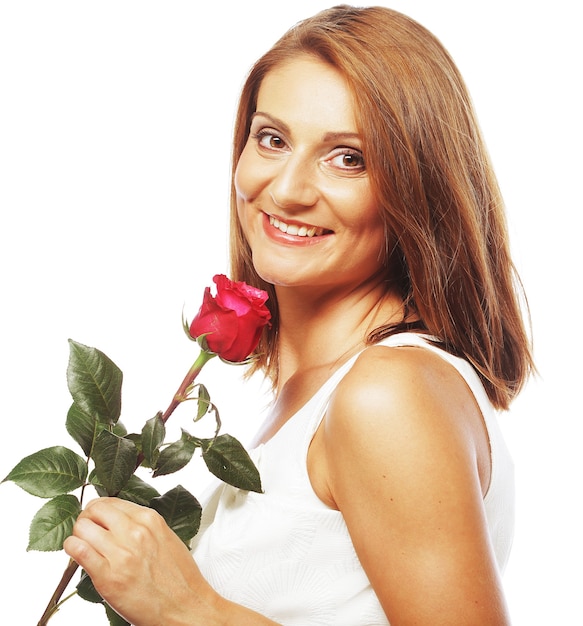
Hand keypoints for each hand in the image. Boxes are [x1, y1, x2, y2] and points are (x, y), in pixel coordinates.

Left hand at [63, 498, 217, 625]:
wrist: (184, 607)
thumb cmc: (178, 577)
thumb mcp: (166, 538)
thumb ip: (143, 526)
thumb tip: (118, 521)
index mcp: (150, 519)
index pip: (111, 501)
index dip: (99, 509)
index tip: (96, 518)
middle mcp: (135, 531)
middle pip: (94, 509)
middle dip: (86, 518)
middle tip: (86, 531)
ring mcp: (121, 553)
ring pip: (82, 527)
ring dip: (78, 534)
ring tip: (82, 544)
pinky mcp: (108, 575)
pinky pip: (78, 550)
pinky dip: (71, 548)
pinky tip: (75, 553)